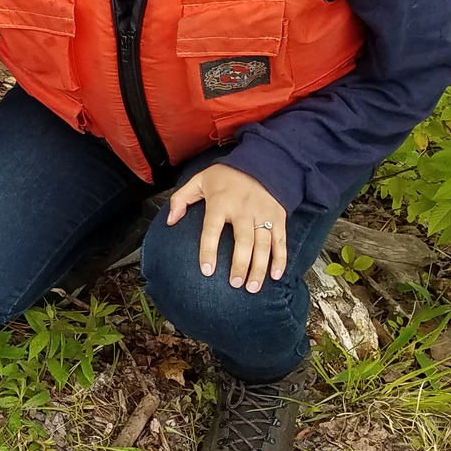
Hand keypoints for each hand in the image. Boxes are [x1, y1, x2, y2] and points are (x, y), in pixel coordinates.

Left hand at [166, 163, 285, 292]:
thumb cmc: (225, 176)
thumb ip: (181, 199)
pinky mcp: (279, 217)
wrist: (261, 162)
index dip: (208, 251)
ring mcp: (263, 214)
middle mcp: (243, 210)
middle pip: (243, 242)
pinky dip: (281, 259)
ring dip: (259, 268)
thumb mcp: (198, 180)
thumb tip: (170, 221)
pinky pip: (281, 241)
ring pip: (263, 245)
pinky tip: (276, 275)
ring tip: (252, 287)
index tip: (206, 271)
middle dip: (240, 265)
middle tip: (235, 284)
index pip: (212, 230)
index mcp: (220, 202)